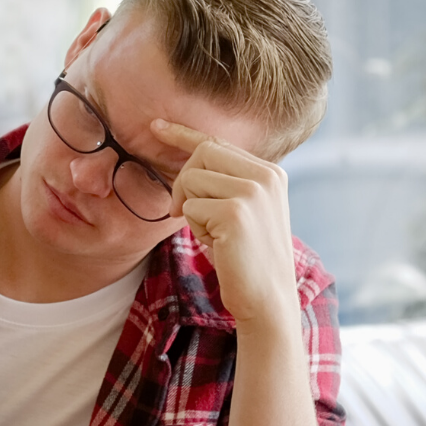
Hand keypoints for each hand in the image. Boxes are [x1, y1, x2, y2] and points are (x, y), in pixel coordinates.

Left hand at [150, 118, 299, 326]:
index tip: (156, 126)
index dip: (183, 133)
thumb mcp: (242, 212)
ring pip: (192, 179)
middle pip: (202, 153)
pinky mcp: (235, 212)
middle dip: (183, 182)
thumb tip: (187, 166)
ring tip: (214, 234)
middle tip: (183, 212)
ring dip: (191, 210)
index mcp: (270, 173)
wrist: (268, 299)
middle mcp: (265, 176)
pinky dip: (194, 228)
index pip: (218, 142)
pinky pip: (190, 207)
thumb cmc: (246, 259)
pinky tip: (217, 245)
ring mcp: (252, 192)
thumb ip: (225, 184)